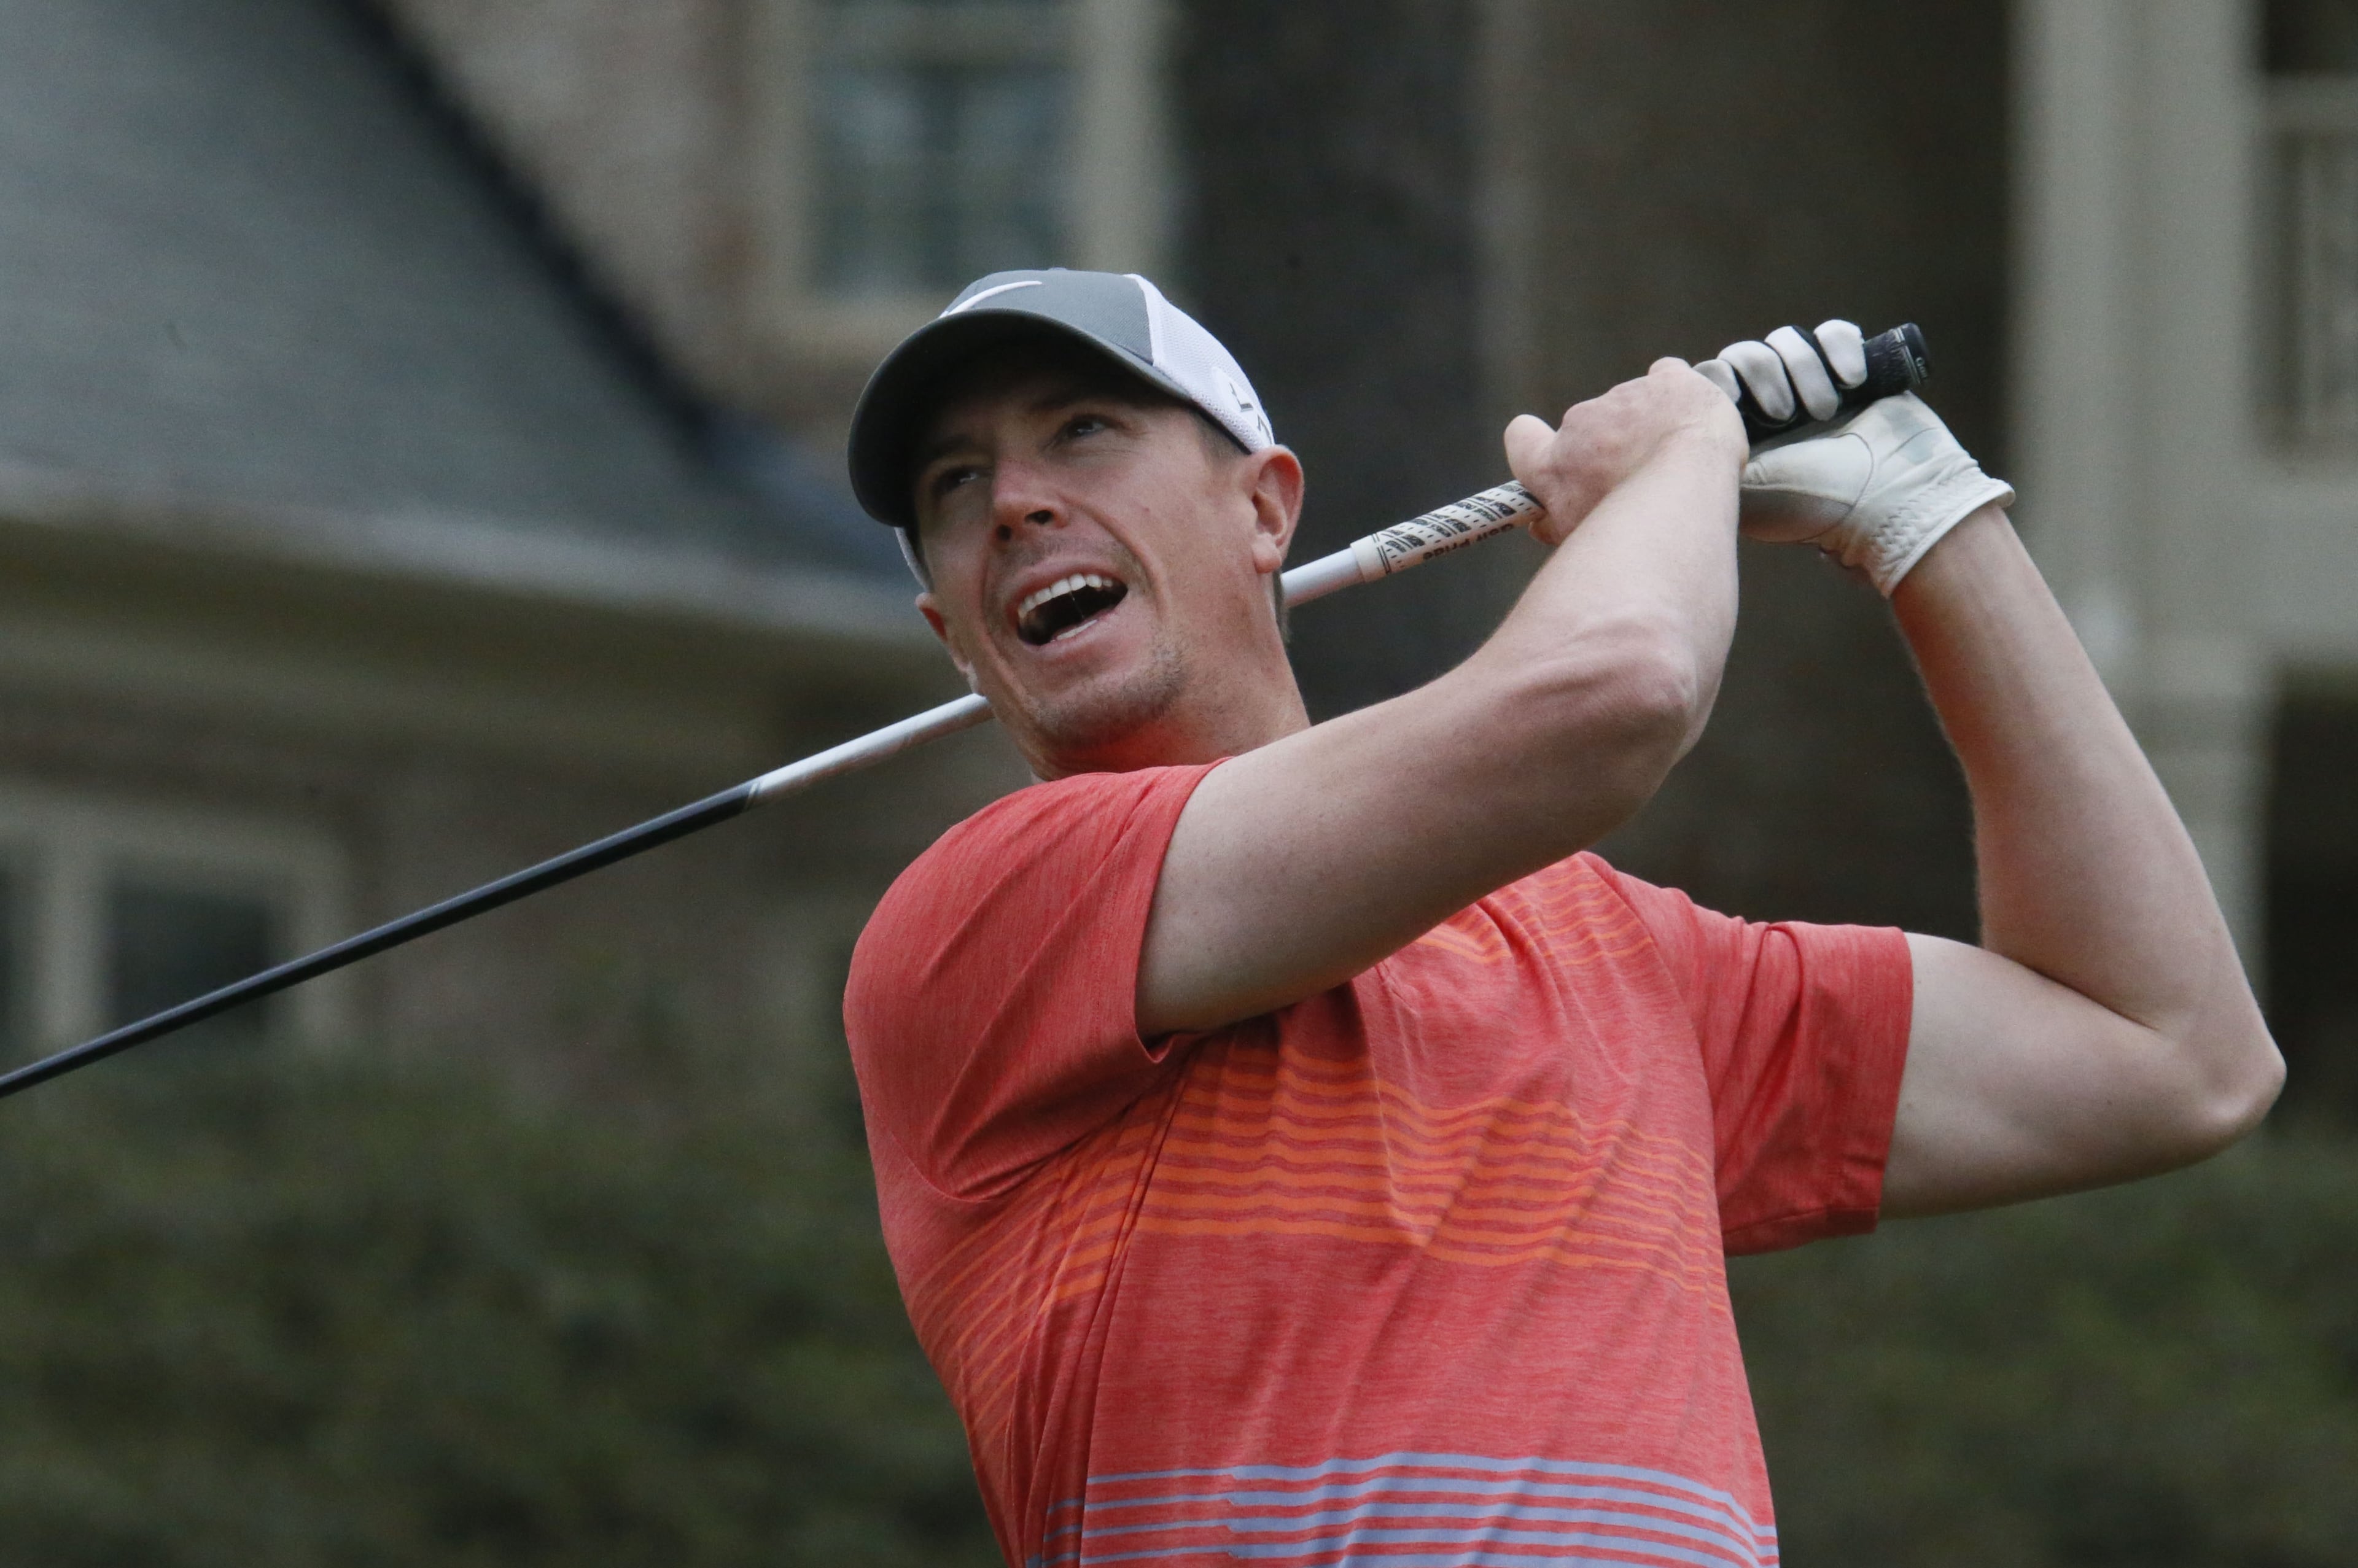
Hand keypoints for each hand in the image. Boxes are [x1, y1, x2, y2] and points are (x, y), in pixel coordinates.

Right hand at [1503, 358, 1744, 546]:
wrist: (1686, 494)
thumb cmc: (1632, 526)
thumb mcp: (1578, 537)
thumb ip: (1556, 523)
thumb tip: (1540, 524)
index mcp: (1553, 467)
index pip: (1522, 440)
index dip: (1532, 442)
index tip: (1547, 449)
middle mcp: (1580, 426)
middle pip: (1589, 430)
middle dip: (1611, 447)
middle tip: (1640, 479)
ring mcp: (1624, 399)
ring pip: (1632, 408)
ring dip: (1646, 427)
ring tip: (1678, 463)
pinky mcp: (1665, 383)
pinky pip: (1667, 376)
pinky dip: (1675, 394)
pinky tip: (1689, 415)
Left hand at [1705, 318, 2014, 595]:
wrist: (1889, 502)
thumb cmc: (1812, 503)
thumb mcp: (1741, 490)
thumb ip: (1699, 458)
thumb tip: (1667, 427)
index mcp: (1738, 430)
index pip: (1711, 379)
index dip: (1720, 381)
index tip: (1737, 407)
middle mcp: (1772, 406)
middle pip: (1744, 354)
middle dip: (1763, 375)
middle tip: (1784, 415)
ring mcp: (1813, 387)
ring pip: (1786, 340)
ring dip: (1802, 367)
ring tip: (1826, 409)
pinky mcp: (1853, 372)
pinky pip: (1833, 333)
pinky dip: (1839, 349)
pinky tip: (1853, 380)